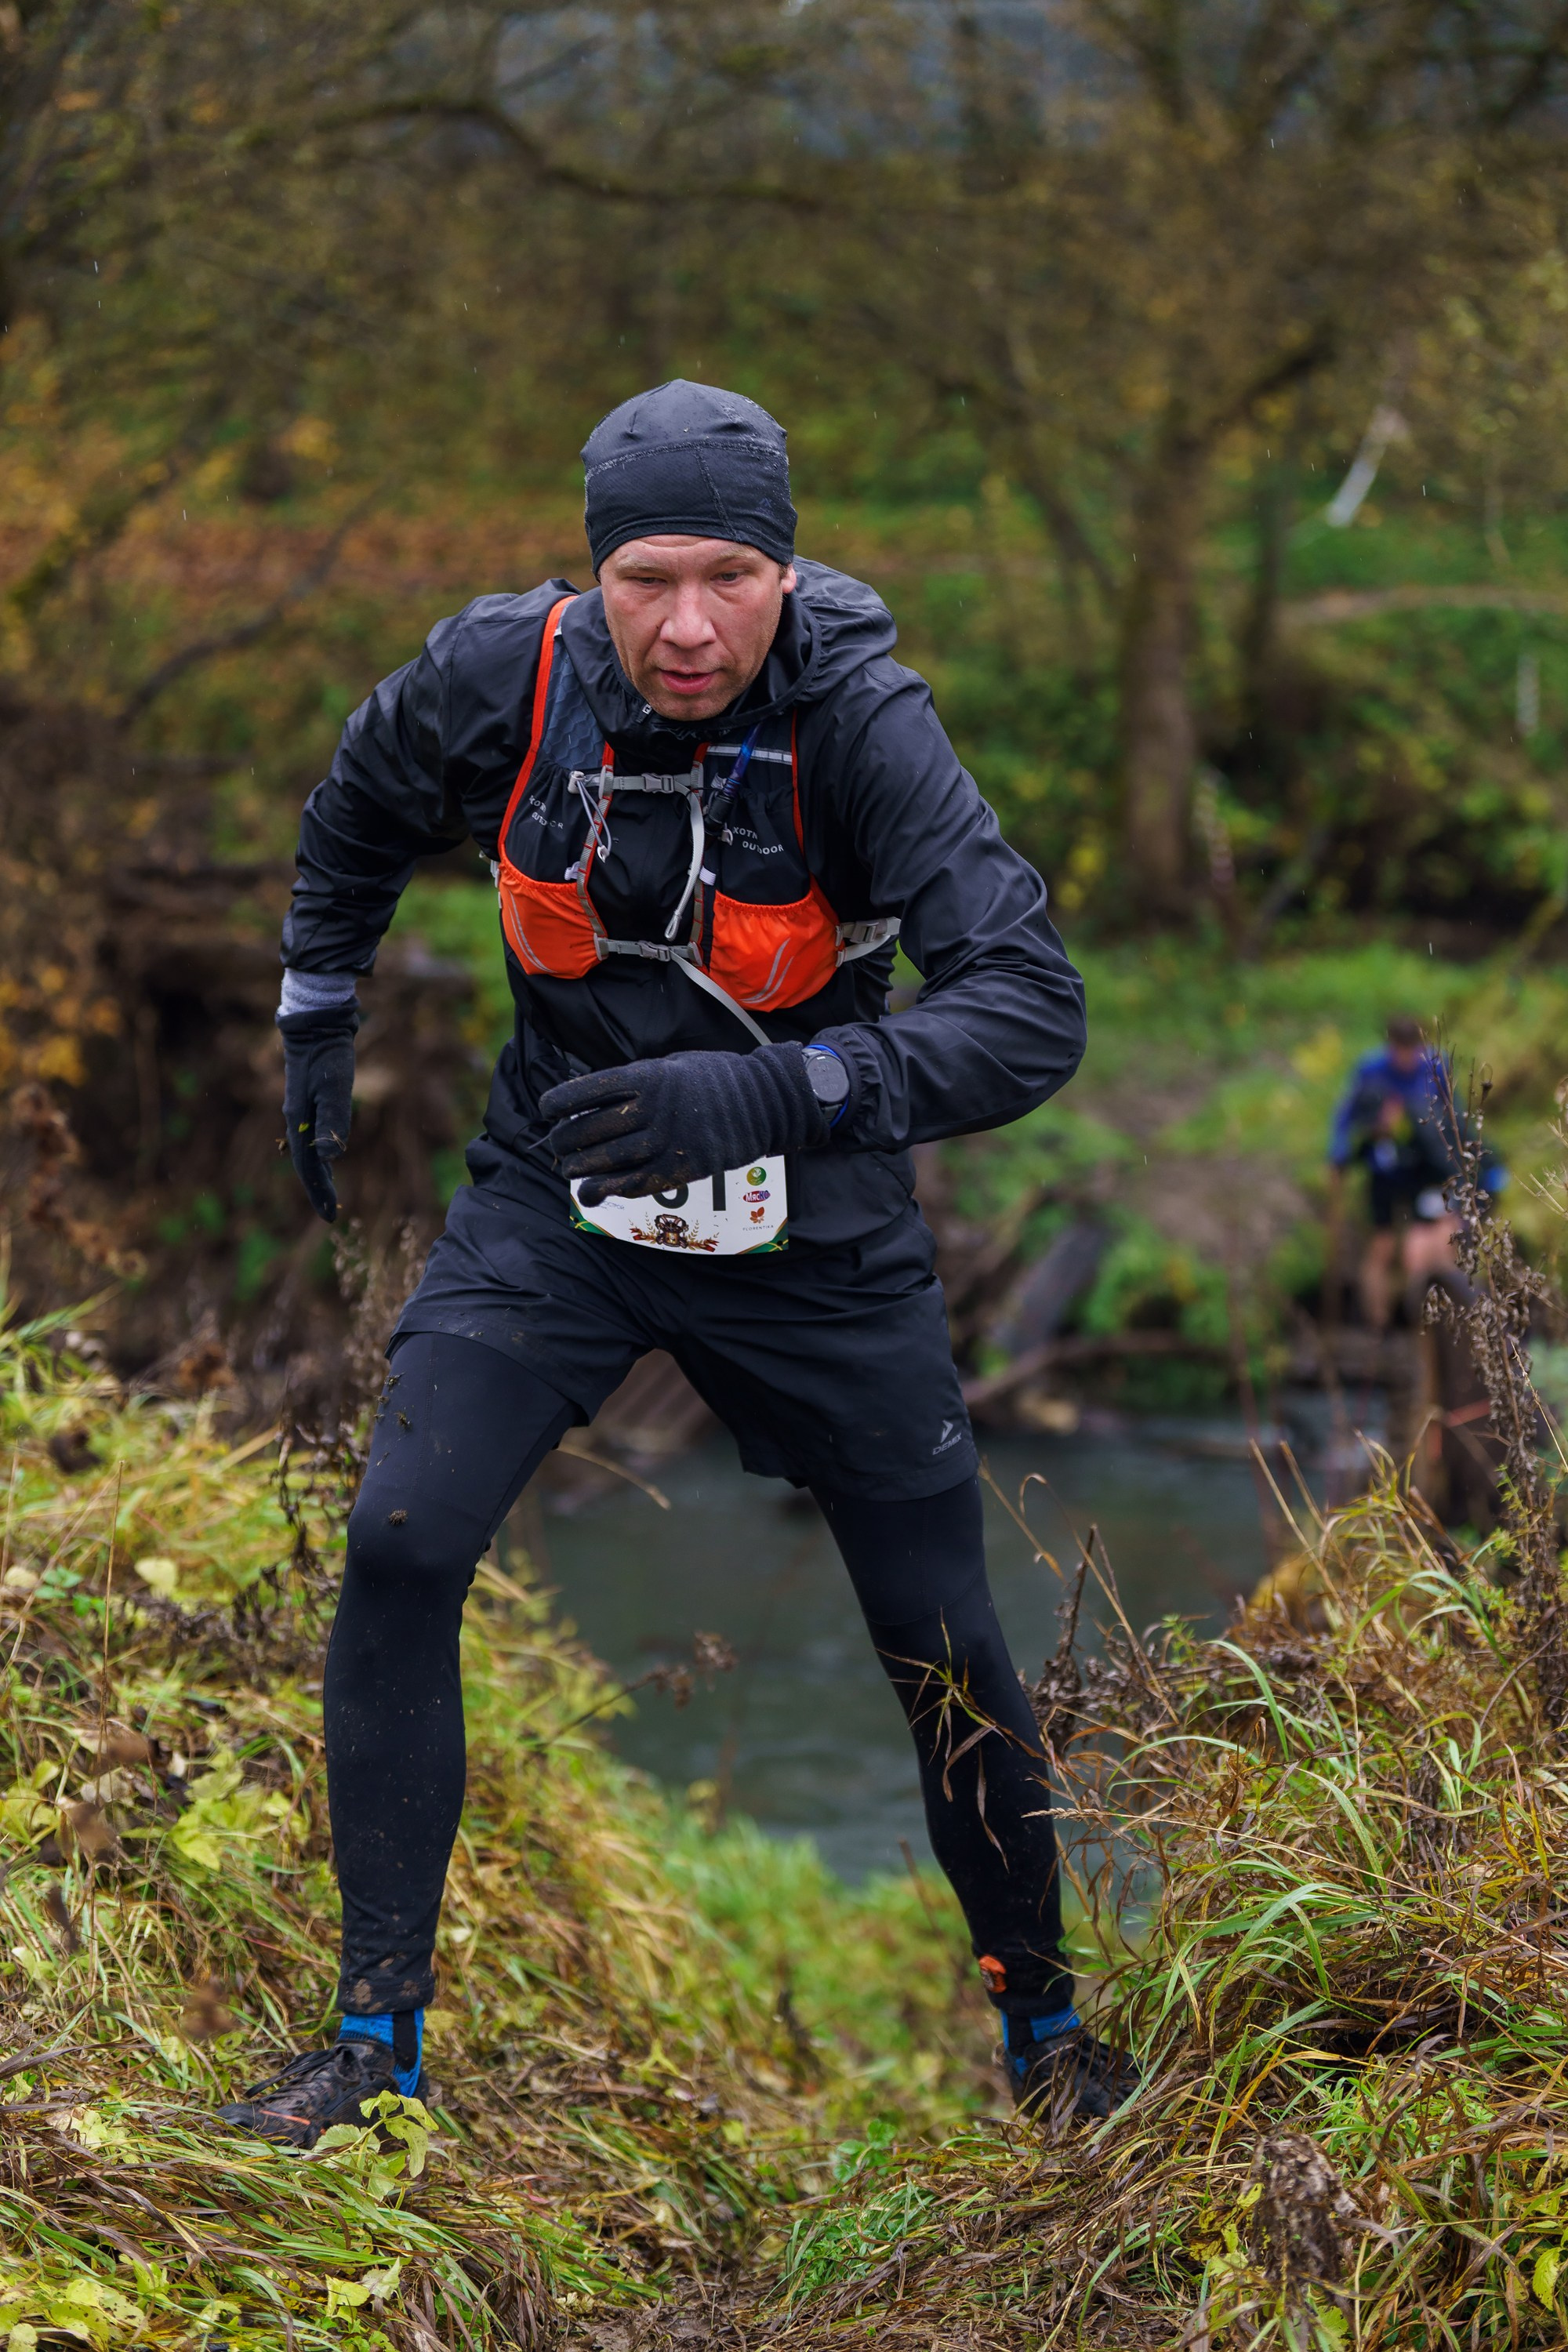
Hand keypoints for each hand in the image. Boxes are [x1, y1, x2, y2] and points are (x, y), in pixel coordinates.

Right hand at [279, 1005, 358, 1221]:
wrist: (316, 1025)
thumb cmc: (328, 1056)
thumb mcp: (335, 1088)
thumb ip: (333, 1120)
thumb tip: (329, 1157)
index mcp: (299, 1121)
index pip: (309, 1167)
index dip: (319, 1192)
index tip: (330, 1217)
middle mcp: (295, 1119)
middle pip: (305, 1162)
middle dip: (317, 1188)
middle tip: (330, 1214)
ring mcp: (300, 1109)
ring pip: (306, 1150)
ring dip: (317, 1173)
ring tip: (328, 1193)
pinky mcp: (308, 1100)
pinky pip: (309, 1135)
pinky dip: (318, 1152)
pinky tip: (326, 1157)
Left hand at [540, 1043, 825, 1206]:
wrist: (764, 1101)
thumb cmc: (715, 1080)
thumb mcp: (673, 1064)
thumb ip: (637, 1080)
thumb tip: (595, 1099)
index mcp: (647, 1076)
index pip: (587, 1090)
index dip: (559, 1103)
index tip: (547, 1110)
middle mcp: (653, 1108)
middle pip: (590, 1129)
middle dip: (565, 1141)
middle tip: (557, 1146)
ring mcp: (667, 1140)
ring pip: (607, 1160)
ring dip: (579, 1168)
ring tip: (568, 1170)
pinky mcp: (681, 1168)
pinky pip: (633, 1183)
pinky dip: (605, 1190)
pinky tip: (589, 1194)